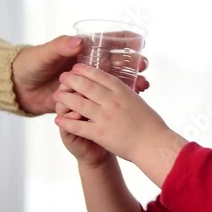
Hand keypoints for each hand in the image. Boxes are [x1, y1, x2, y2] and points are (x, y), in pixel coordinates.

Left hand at [12, 35, 148, 114]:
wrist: (19, 89)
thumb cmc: (31, 65)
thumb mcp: (44, 54)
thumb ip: (60, 47)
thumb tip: (79, 41)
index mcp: (84, 51)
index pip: (108, 42)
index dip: (125, 40)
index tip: (140, 40)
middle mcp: (90, 66)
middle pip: (118, 62)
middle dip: (133, 63)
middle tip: (144, 66)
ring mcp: (90, 84)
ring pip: (116, 81)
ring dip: (131, 82)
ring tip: (143, 85)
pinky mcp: (87, 99)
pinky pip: (106, 99)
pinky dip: (118, 101)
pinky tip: (131, 101)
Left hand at [53, 64, 168, 161]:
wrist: (154, 145)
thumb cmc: (152, 126)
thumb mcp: (140, 104)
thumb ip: (127, 97)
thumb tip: (121, 91)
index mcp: (124, 92)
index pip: (102, 76)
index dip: (87, 70)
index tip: (77, 67)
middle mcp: (113, 101)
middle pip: (87, 86)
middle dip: (72, 80)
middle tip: (63, 77)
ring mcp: (105, 117)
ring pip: (79, 103)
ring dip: (66, 98)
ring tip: (57, 94)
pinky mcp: (100, 133)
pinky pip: (78, 126)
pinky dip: (67, 121)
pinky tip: (58, 119)